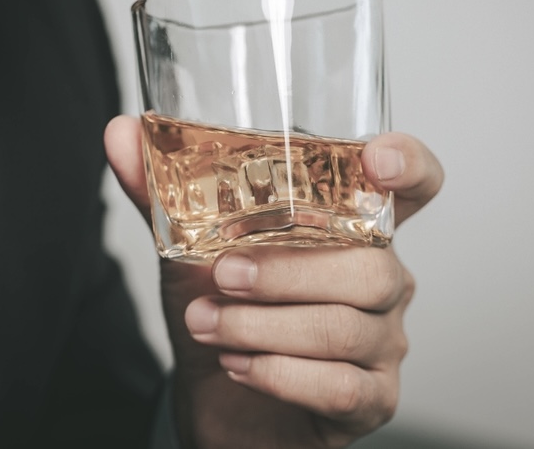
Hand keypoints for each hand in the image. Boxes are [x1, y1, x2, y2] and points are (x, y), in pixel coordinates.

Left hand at [105, 117, 442, 447]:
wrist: (217, 400)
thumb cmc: (221, 310)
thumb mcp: (188, 248)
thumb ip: (162, 192)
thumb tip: (120, 133)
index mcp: (350, 228)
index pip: (413, 186)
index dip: (410, 166)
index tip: (375, 161)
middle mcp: (382, 279)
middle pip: (371, 266)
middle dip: (286, 271)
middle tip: (222, 275)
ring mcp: (383, 342)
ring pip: (346, 327)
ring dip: (262, 326)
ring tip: (204, 323)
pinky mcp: (371, 399)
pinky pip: (341, 385)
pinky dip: (280, 374)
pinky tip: (239, 366)